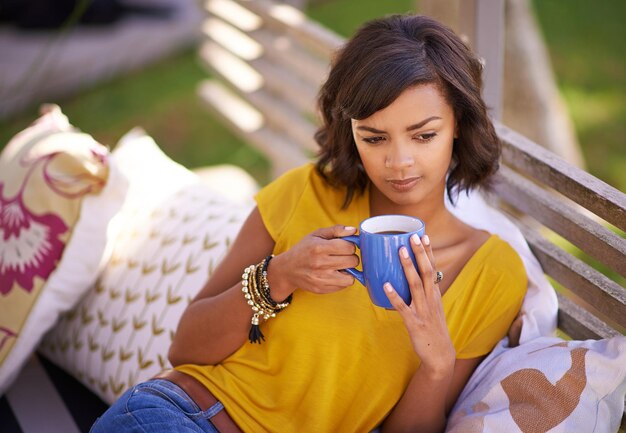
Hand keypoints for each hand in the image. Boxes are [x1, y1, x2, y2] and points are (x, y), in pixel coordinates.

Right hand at [267, 225, 358, 298]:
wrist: (287, 269)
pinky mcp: (321, 289)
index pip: (349, 247)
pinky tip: (334, 274)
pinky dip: (342, 279)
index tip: (345, 246)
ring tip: (340, 266)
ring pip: (351, 277)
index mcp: (319, 248)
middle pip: (352, 261)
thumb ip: (336, 230)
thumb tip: (354, 230)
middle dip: (351, 257)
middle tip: (343, 256)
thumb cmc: (304, 249)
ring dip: (348, 271)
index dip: (350, 245)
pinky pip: (343, 286)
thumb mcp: (316, 235)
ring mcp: (321, 279)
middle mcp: (320, 264)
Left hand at [384, 234, 455, 377]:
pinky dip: (394, 296)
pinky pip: (403, 308)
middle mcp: (431, 299)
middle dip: (420, 253)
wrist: (440, 355)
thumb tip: (410, 277)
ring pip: (416, 285)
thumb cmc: (432, 328)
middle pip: (427, 272)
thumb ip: (423, 292)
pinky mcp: (414, 323)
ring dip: (408, 267)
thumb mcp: (432, 307)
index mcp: (435, 294)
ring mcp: (423, 311)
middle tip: (412, 236)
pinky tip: (386, 286)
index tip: (424, 235)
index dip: (428, 252)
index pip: (433, 268)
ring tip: (400, 252)